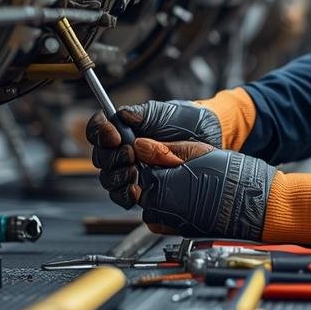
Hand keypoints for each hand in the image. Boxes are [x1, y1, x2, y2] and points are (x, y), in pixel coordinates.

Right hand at [87, 100, 223, 207]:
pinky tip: (135, 191)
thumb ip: (142, 114)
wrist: (212, 139)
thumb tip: (122, 115)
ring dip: (116, 177)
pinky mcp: (143, 189)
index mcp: (124, 129)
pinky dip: (125, 195)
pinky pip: (123, 196)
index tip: (114, 135)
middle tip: (130, 154)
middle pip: (100, 157)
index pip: (98, 130)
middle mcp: (124, 150)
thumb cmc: (188, 122)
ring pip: (108, 179)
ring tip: (134, 172)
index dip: (99, 133)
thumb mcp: (164, 113)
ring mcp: (132, 170)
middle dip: (111, 157)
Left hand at [127, 139, 274, 239]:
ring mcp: (172, 223)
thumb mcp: (198, 152)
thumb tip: (142, 145)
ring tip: (186, 184)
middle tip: (179, 168)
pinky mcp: (182, 232)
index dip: (151, 160)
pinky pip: (165, 221)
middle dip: (155, 178)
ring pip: (152, 207)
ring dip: (162, 195)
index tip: (163, 155)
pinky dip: (171, 210)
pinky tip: (189, 198)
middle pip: (144, 189)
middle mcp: (162, 208)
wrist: (257, 206)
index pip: (139, 169)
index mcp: (161, 184)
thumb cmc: (234, 178)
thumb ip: (165, 150)